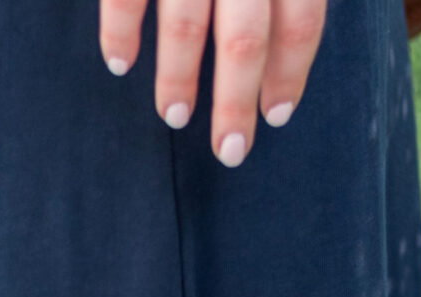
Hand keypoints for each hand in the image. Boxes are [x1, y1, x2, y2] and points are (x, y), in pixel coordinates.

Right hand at [100, 0, 327, 166]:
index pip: (300, 22)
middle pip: (245, 39)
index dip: (291, 74)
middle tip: (229, 150)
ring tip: (175, 117)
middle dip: (236, 102)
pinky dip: (120, 33)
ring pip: (184, 25)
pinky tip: (120, 63)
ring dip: (178, 77)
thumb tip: (283, 48)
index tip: (277, 115)